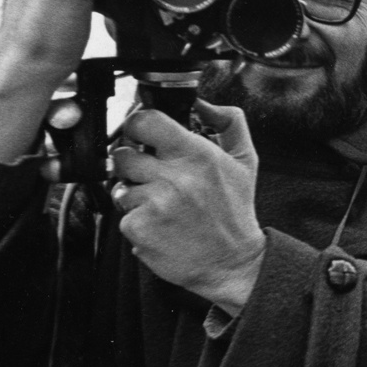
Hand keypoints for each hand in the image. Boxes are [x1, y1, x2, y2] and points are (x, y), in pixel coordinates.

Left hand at [110, 100, 266, 313]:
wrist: (233, 263)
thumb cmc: (235, 213)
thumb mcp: (245, 162)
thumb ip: (229, 123)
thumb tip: (203, 103)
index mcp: (197, 155)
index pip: (145, 120)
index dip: (139, 126)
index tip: (144, 137)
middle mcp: (175, 177)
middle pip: (123, 154)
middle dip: (135, 166)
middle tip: (156, 180)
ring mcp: (155, 203)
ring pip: (121, 187)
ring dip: (136, 197)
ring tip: (163, 208)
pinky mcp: (140, 228)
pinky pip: (122, 216)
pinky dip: (137, 223)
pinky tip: (160, 226)